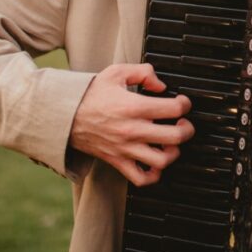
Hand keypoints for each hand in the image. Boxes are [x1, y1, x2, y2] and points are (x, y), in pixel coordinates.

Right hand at [70, 63, 193, 185]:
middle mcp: (132, 130)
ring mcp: (125, 148)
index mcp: (133, 106)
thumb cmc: (90, 94)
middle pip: (175, 137)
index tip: (182, 103)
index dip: (185, 104)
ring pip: (162, 161)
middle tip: (184, 123)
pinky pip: (141, 178)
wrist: (64, 115)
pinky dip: (154, 175)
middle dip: (187, 129)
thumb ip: (143, 72)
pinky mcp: (118, 161)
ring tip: (171, 143)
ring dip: (174, 152)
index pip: (173, 109)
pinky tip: (156, 162)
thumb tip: (161, 85)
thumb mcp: (116, 72)